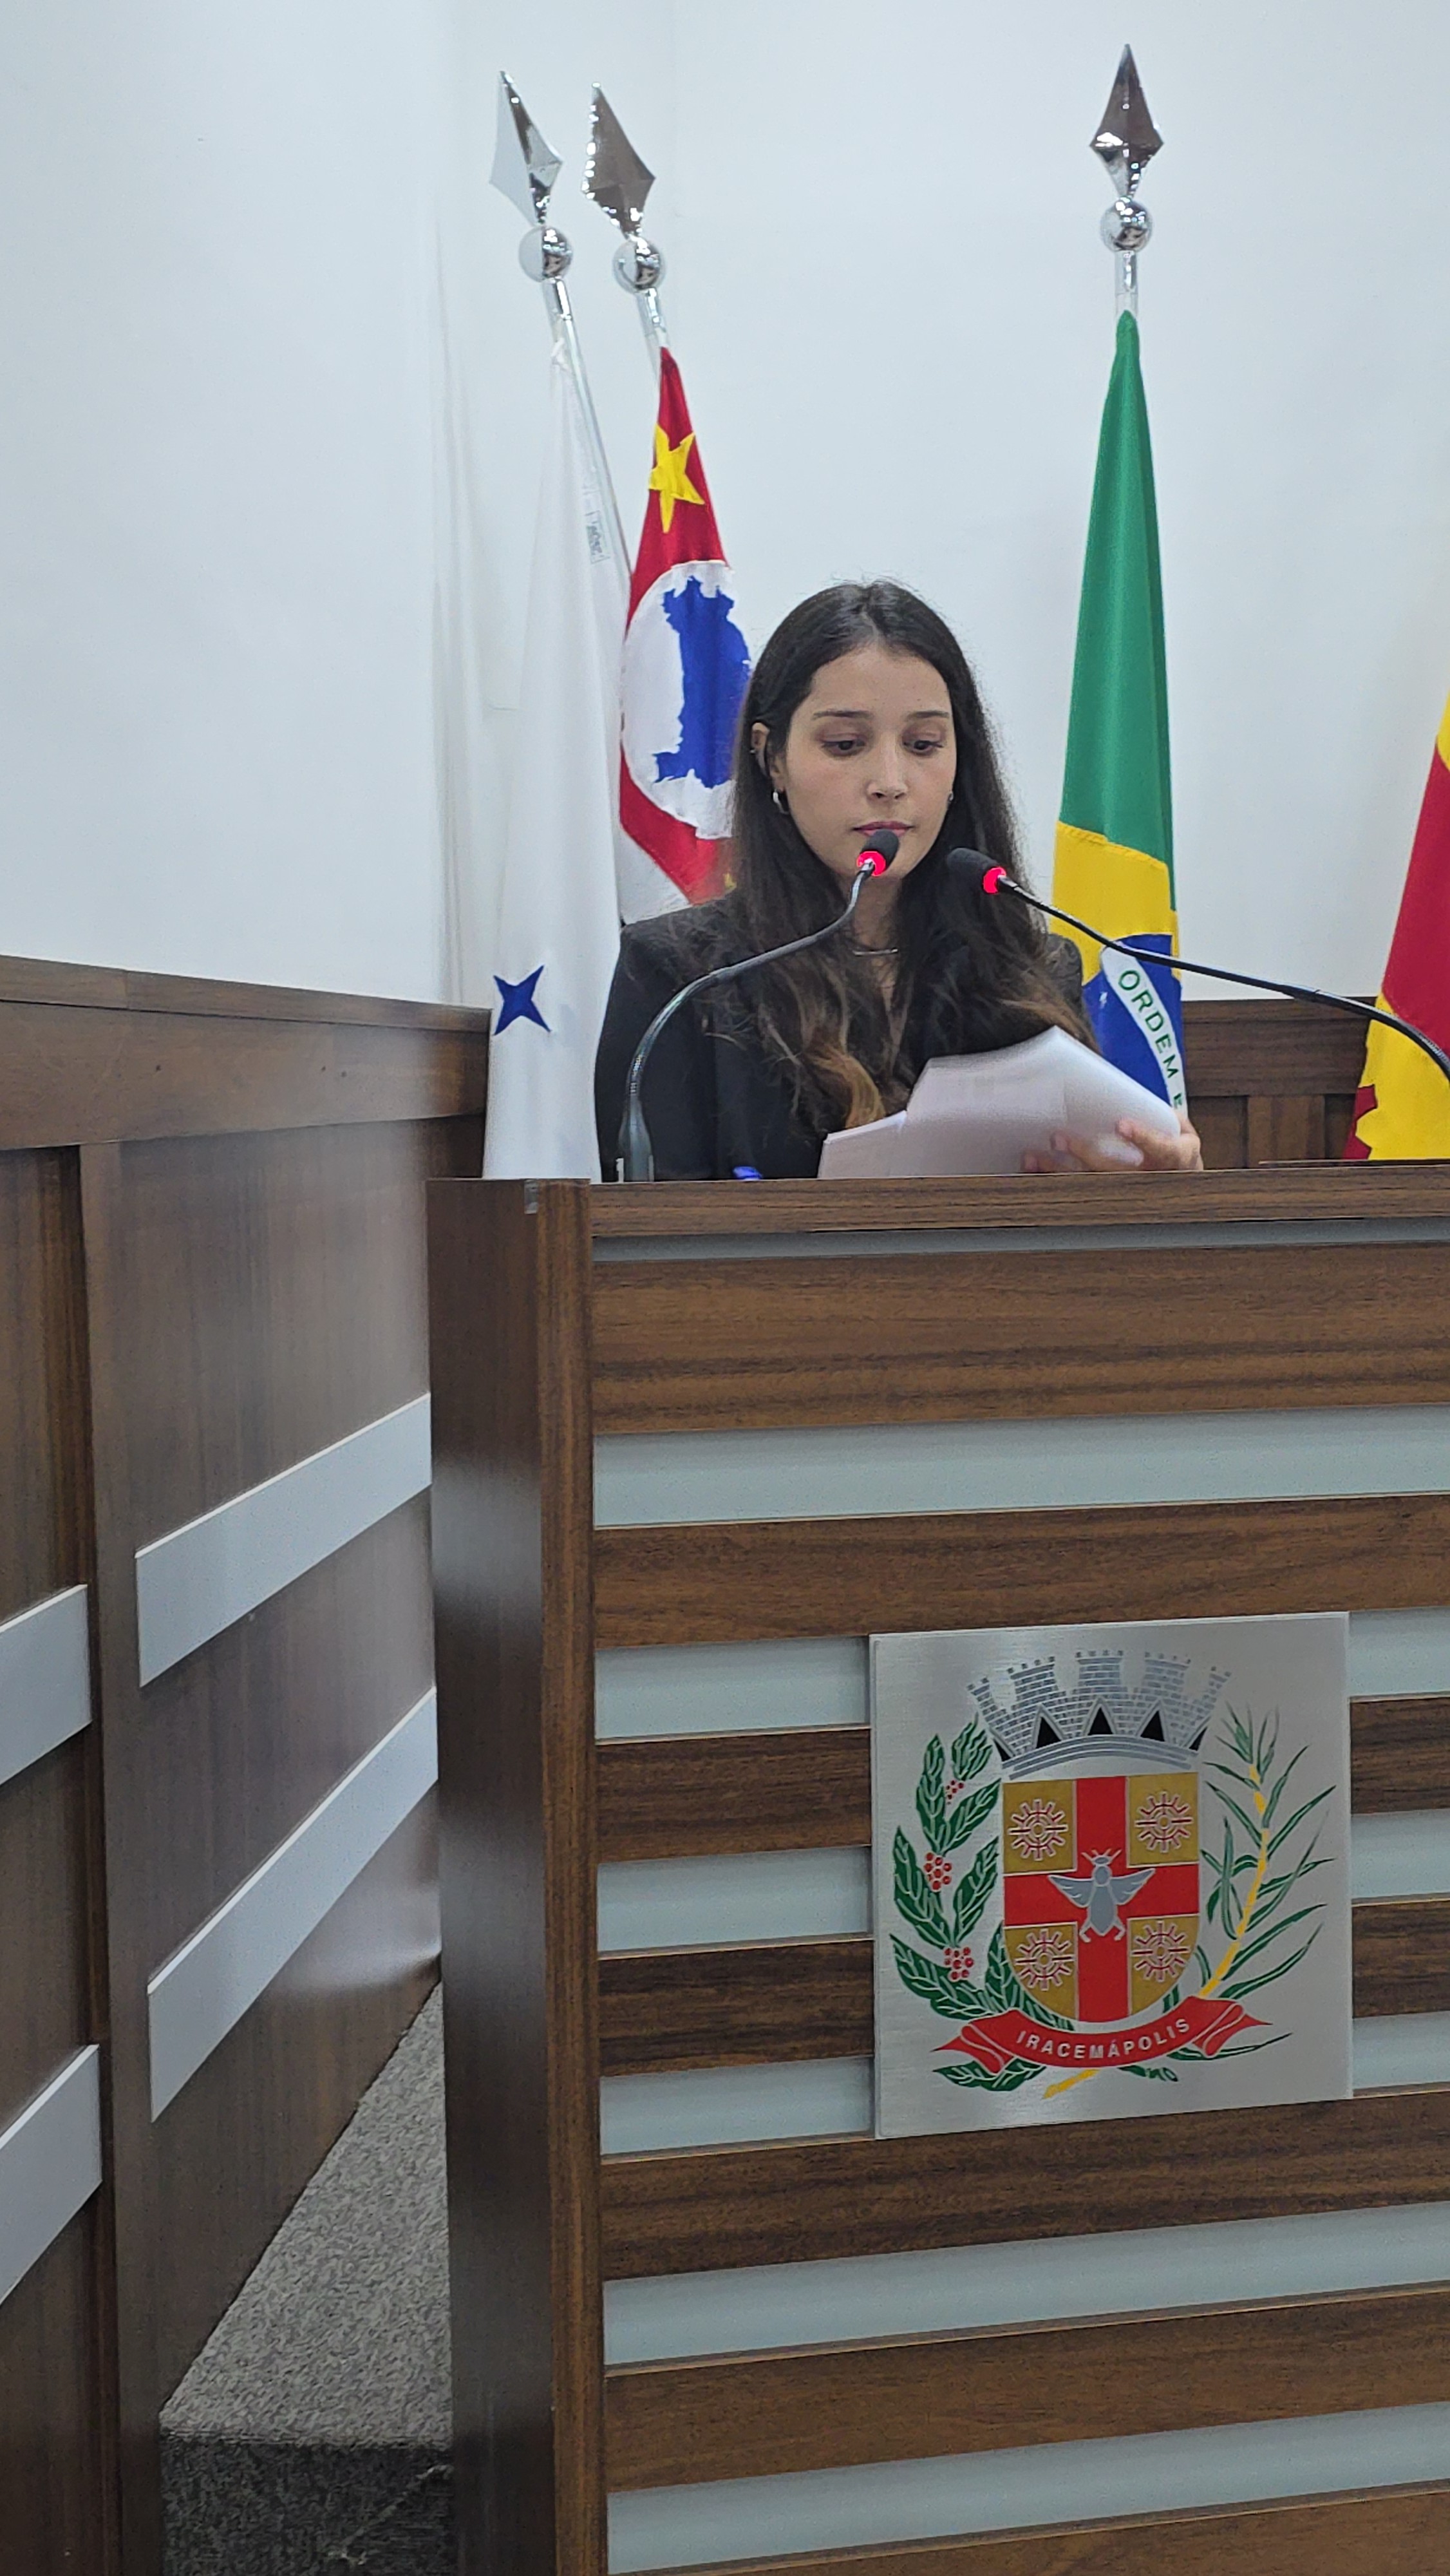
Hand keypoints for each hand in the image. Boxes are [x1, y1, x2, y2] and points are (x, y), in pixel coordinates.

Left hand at [1022, 1112, 1203, 1174]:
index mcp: (1170, 1158)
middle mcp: (1147, 1178)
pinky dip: (1052, 1180)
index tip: (1121, 1125)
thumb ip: (1164, 1114)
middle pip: (1112, 1169)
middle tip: (1058, 1138)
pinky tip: (1033, 1170)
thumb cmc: (1174, 1147)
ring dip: (1059, 1171)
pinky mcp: (1105, 1194)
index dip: (1141, 1137)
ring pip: (1089, 1183)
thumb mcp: (1180, 1129)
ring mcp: (1124, 1190)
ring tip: (1034, 1156)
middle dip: (1084, 1154)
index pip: (1159, 1148)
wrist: (1182, 1180)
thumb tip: (1135, 1098)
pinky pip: (1076, 1189)